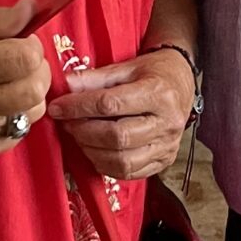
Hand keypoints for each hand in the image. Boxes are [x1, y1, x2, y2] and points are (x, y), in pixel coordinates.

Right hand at [0, 1, 49, 158]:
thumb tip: (32, 11)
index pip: (23, 59)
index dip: (31, 45)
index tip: (20, 40)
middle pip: (34, 89)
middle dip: (37, 68)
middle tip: (19, 59)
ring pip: (34, 111)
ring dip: (30, 91)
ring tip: (7, 80)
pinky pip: (23, 129)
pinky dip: (19, 111)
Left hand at [46, 49, 195, 181]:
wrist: (182, 84)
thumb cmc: (153, 73)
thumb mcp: (126, 68)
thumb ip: (94, 78)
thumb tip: (64, 85)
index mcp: (158, 93)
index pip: (110, 104)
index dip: (78, 107)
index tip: (58, 107)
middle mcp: (167, 123)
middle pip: (117, 136)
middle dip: (84, 132)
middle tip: (68, 123)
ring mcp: (168, 146)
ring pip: (122, 160)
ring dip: (92, 152)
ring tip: (80, 137)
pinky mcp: (164, 161)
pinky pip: (130, 173)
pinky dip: (106, 165)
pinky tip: (96, 151)